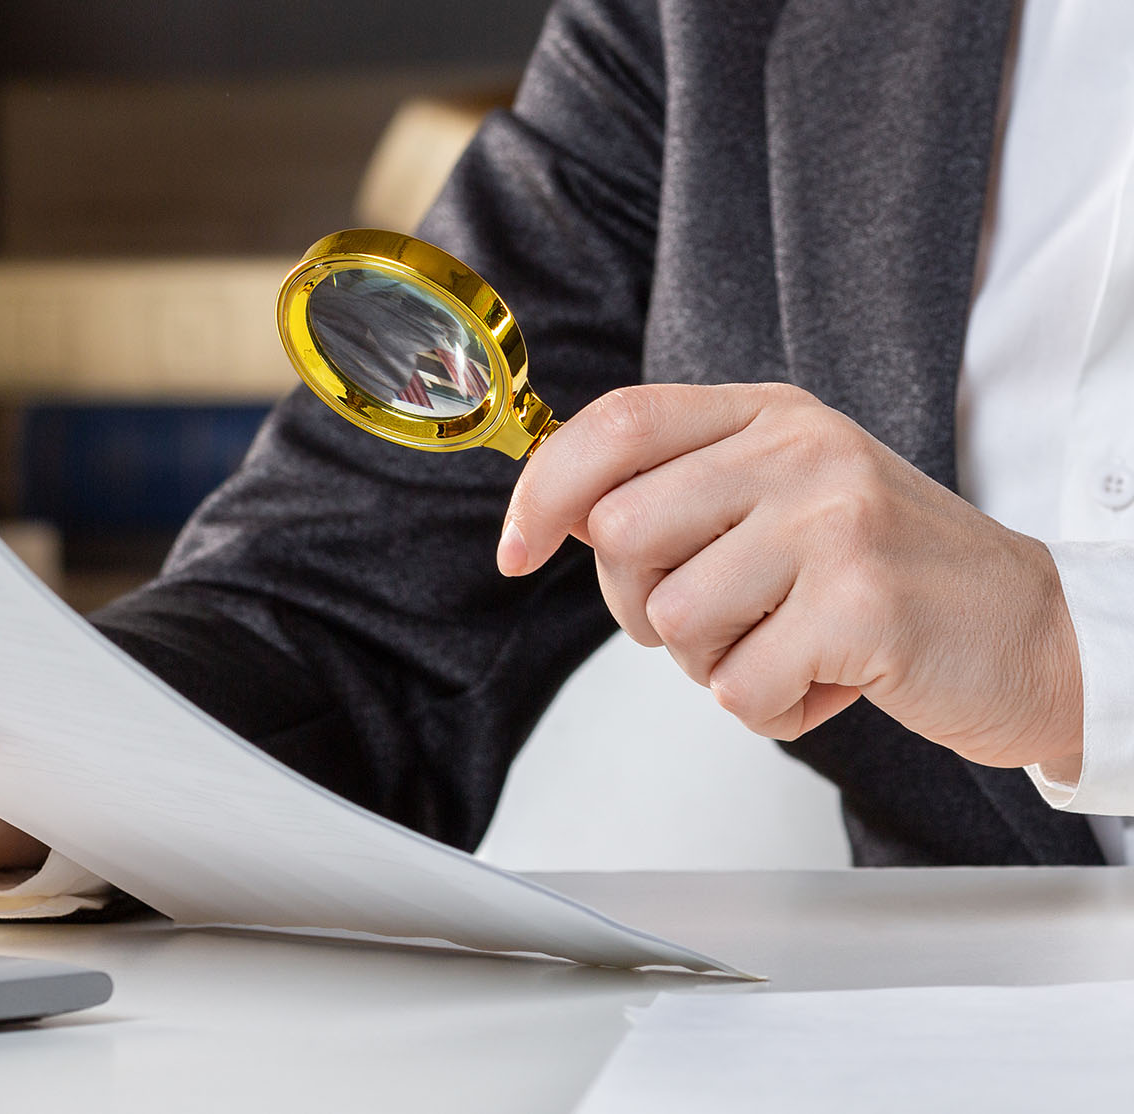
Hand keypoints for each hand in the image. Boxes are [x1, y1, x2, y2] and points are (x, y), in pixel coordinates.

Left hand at [498, 383, 1082, 769]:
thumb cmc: (888, 574)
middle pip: (622, 533)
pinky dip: (771, 707)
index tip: (514, 550)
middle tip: (726, 617)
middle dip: (644, 606)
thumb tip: (558, 515)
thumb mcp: (784, 499)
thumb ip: (680, 493)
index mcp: (771, 418)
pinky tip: (830, 676)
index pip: (618, 425)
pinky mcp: (863, 604)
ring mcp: (835, 523)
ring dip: (716, 664)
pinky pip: (738, 689)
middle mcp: (801, 453)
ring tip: (790, 643)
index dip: (544, 490)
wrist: (1033, 632)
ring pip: (674, 621)